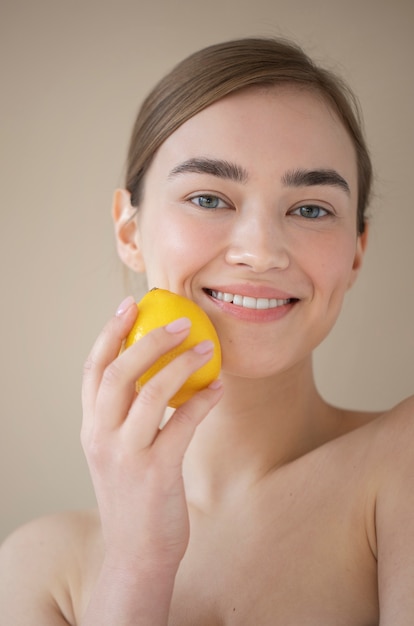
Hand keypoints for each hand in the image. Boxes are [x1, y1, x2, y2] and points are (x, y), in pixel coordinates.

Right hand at [81, 296, 222, 573]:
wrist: (137, 553)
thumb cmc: (134, 495)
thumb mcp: (118, 452)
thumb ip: (127, 415)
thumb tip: (158, 371)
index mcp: (91, 427)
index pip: (93, 369)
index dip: (110, 333)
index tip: (130, 305)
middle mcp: (101, 436)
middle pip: (120, 372)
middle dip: (150, 338)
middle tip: (181, 319)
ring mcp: (126, 455)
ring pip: (150, 392)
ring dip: (182, 363)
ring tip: (207, 347)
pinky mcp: (156, 472)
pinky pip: (182, 423)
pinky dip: (202, 400)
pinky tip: (218, 387)